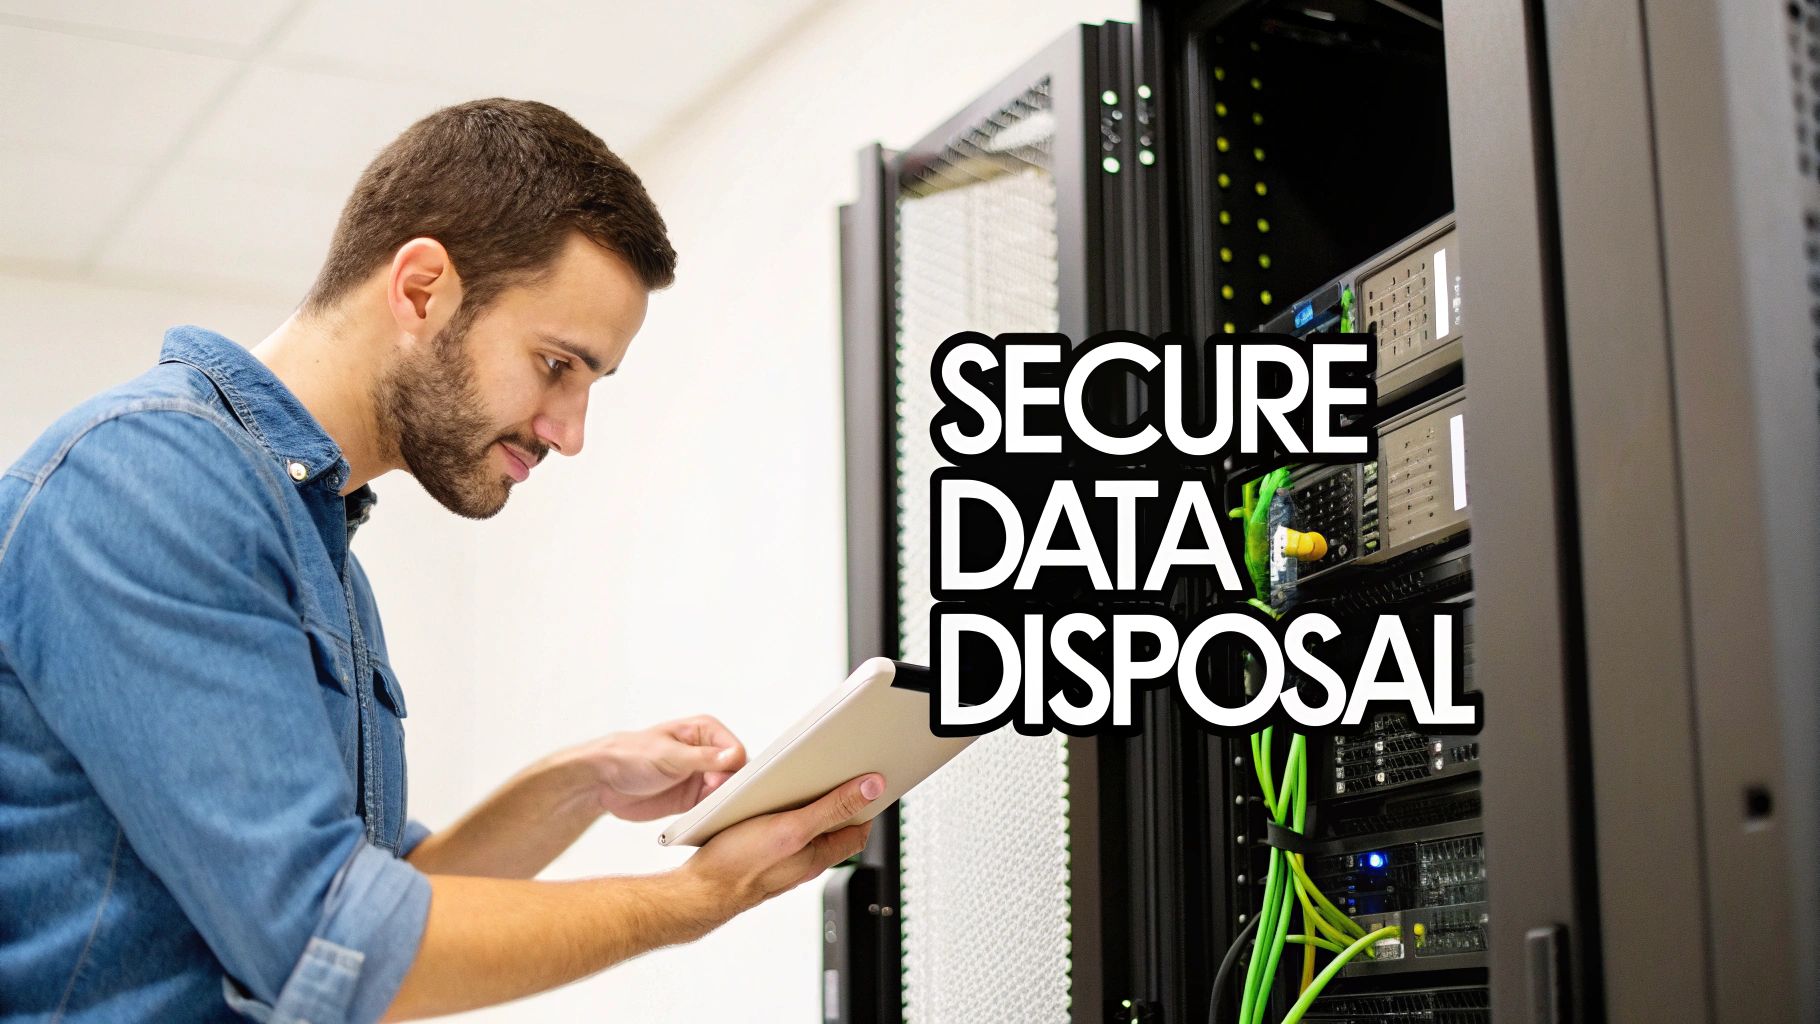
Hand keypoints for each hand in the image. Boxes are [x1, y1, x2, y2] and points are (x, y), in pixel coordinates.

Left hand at [568, 715, 748, 821]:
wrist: (603, 781)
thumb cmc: (631, 755)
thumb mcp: (668, 755)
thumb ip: (703, 757)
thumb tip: (735, 756)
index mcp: (705, 732)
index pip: (736, 751)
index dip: (733, 769)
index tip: (718, 782)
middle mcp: (708, 754)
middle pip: (736, 774)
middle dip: (730, 789)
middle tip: (713, 800)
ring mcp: (702, 777)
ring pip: (727, 793)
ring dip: (722, 803)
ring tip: (708, 811)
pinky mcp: (694, 799)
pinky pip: (713, 808)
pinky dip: (713, 815)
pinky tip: (707, 820)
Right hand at [681, 773, 883, 919]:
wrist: (700, 891)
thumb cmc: (740, 865)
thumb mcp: (793, 828)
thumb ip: (833, 808)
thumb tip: (872, 789)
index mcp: (819, 855)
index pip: (858, 831)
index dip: (866, 806)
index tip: (868, 782)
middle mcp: (803, 860)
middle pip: (833, 828)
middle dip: (837, 802)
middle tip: (835, 775)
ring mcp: (782, 860)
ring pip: (804, 830)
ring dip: (806, 806)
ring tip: (799, 784)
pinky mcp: (760, 857)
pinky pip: (780, 833)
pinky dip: (781, 815)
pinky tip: (766, 804)